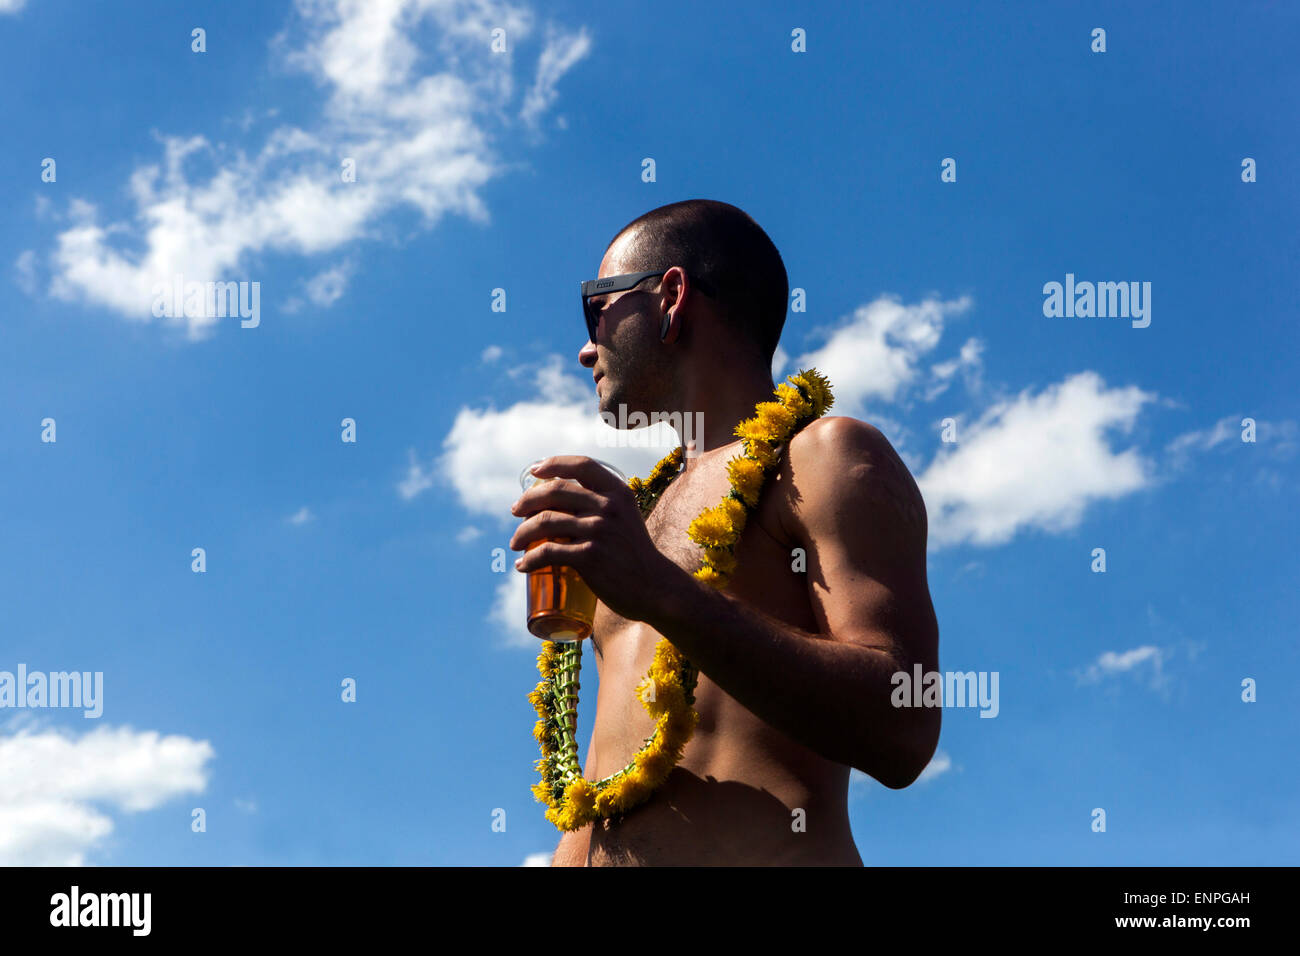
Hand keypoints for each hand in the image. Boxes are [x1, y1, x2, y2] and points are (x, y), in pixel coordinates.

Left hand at [509, 455, 680, 624]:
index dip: (554, 464)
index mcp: (618, 492)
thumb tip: (560, 500)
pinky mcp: (590, 557)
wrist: (655, 588)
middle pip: (555, 491)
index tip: (535, 471)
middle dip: (527, 500)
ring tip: (515, 543)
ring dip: (522, 533)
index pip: (582, 465)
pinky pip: (548, 552)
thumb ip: (602, 504)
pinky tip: (522, 566)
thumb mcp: (625, 518)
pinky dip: (529, 560)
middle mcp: (608, 507)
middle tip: (515, 512)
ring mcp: (599, 531)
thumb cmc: (634, 554)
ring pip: (545, 522)